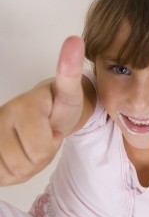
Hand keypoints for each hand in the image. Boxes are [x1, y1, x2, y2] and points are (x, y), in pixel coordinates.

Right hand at [0, 36, 84, 185]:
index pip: (39, 148)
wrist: (44, 112)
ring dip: (27, 165)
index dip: (50, 143)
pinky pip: (1, 176)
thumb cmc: (58, 106)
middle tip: (42, 138)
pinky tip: (17, 153)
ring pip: (12, 172)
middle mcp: (0, 118)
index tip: (50, 126)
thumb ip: (69, 71)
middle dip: (39, 156)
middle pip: (25, 163)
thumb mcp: (70, 93)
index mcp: (21, 106)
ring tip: (31, 144)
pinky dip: (12, 172)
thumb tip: (74, 40)